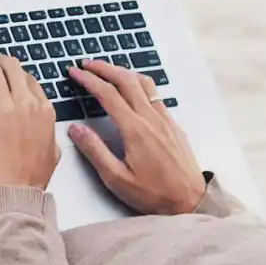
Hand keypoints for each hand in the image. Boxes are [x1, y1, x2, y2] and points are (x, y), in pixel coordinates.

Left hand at [0, 54, 57, 194]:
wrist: (16, 190)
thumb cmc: (32, 176)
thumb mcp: (54, 151)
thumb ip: (51, 135)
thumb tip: (48, 131)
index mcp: (44, 110)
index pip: (28, 78)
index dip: (14, 72)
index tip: (5, 73)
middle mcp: (27, 104)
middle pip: (11, 66)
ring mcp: (6, 109)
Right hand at [66, 60, 206, 215]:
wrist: (190, 201)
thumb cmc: (154, 194)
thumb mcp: (116, 179)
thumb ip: (95, 151)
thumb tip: (75, 129)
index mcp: (135, 130)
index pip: (108, 94)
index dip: (89, 80)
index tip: (75, 72)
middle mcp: (151, 119)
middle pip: (126, 81)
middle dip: (104, 68)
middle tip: (87, 64)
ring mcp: (165, 119)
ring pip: (144, 84)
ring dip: (123, 72)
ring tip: (108, 70)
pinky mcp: (173, 125)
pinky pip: (155, 95)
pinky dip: (139, 84)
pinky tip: (133, 90)